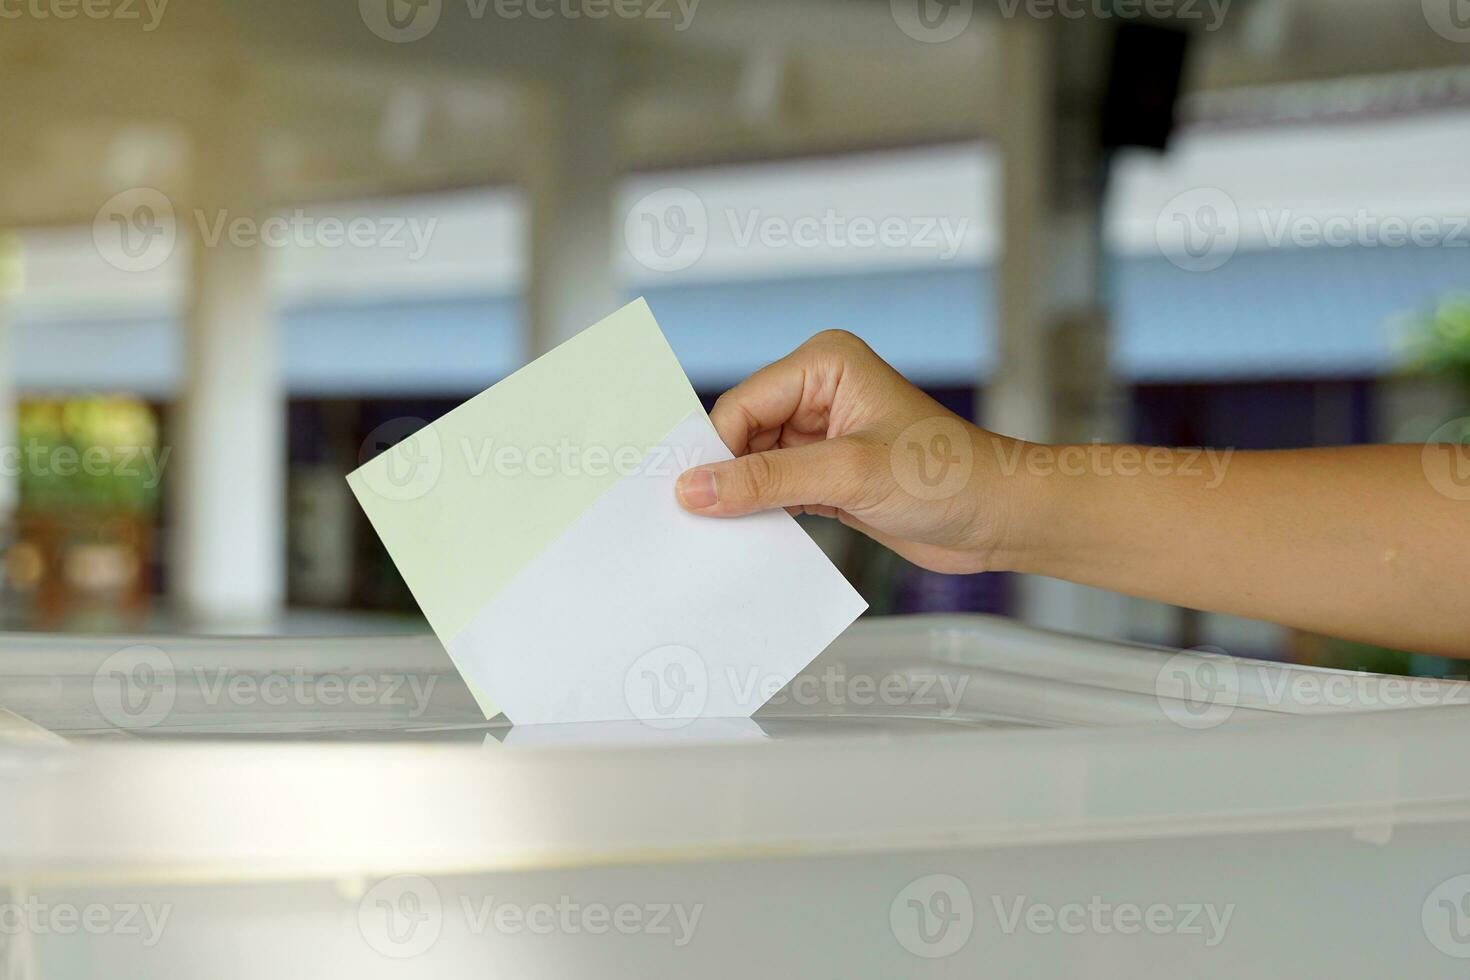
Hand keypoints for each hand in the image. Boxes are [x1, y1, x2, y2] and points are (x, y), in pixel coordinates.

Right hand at [674, 330, 1021, 573]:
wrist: (1002, 518)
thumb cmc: (950, 476)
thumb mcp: (851, 475)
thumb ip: (768, 480)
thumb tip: (695, 489)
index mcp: (824, 364)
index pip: (742, 405)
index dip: (713, 451)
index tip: (685, 495)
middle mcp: (819, 393)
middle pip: (741, 434)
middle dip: (725, 476)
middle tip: (696, 520)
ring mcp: (822, 437)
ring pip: (754, 466)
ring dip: (743, 499)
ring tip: (725, 534)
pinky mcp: (828, 477)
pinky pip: (775, 492)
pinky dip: (763, 515)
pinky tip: (754, 538)